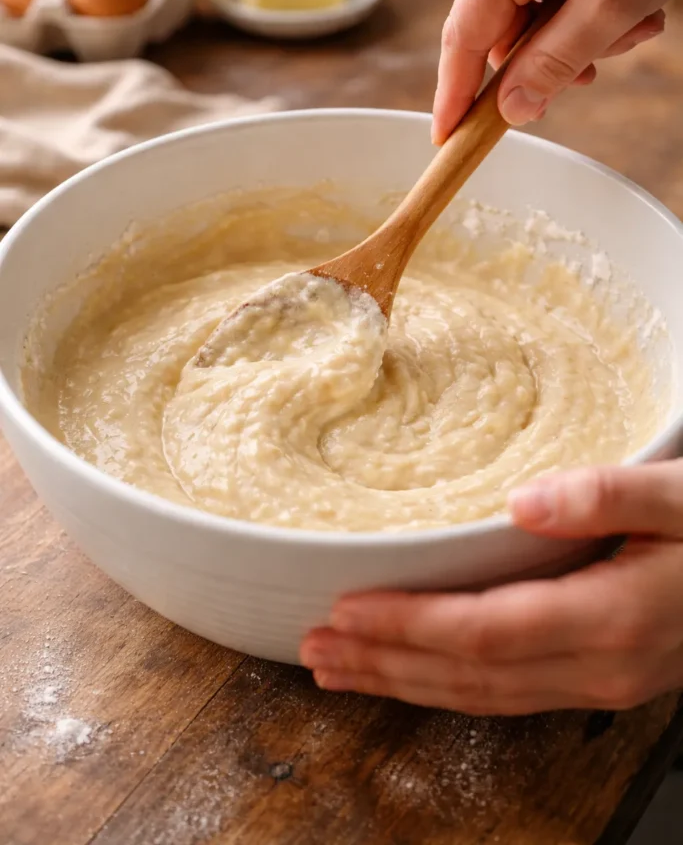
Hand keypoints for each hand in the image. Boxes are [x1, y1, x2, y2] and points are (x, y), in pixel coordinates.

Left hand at [300, 462, 682, 713]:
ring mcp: (602, 682)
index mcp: (613, 616)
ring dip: (406, 682)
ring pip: (483, 696)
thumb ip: (608, 494)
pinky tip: (414, 673)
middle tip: (317, 647)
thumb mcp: (680, 495)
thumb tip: (525, 499)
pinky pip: (508, 693)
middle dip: (386, 663)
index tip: (348, 609)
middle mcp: (601, 665)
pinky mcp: (601, 678)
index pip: (483, 633)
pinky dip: (448, 685)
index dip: (409, 625)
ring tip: (342, 668)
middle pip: (469, 676)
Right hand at [432, 0, 682, 142]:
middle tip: (598, 70)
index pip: (464, 39)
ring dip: (575, 31)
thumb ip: (556, 63)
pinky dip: (578, 2)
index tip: (445, 138)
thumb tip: (511, 110)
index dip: (454, 95)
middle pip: (500, 29)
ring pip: (527, 9)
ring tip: (633, 23)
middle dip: (548, 58)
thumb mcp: (615, 5)